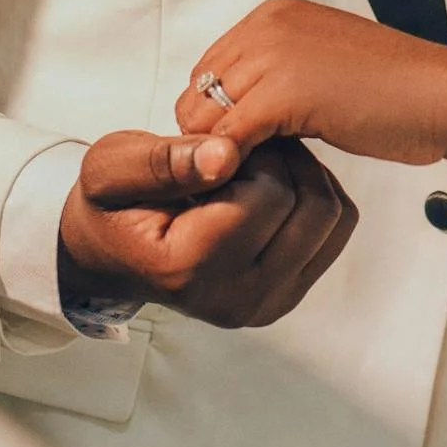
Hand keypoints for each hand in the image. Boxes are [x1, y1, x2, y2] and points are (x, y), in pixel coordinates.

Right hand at [58, 128, 356, 328]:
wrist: (114, 254)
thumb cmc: (112, 207)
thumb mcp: (111, 168)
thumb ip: (163, 160)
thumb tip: (224, 155)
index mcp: (191, 269)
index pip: (269, 195)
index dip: (254, 152)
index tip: (221, 142)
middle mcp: (237, 299)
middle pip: (312, 208)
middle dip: (285, 162)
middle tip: (243, 148)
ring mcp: (267, 304)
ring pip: (333, 218)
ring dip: (304, 177)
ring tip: (256, 167)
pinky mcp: (287, 297)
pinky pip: (335, 234)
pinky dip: (313, 198)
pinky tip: (272, 187)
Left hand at [179, 0, 446, 172]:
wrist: (446, 97)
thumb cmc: (399, 93)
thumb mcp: (322, 68)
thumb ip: (276, 80)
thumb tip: (235, 118)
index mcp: (275, 15)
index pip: (208, 71)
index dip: (216, 116)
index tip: (237, 150)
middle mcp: (267, 26)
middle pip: (196, 93)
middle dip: (209, 136)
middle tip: (239, 173)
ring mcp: (273, 55)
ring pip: (202, 117)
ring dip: (216, 154)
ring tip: (247, 181)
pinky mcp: (283, 93)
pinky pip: (227, 138)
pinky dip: (228, 166)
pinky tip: (252, 184)